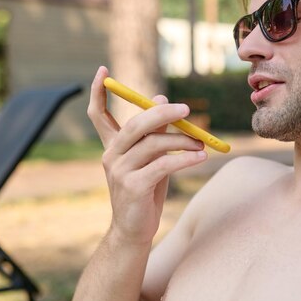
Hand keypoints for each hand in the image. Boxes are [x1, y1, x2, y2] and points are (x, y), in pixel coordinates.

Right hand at [87, 66, 207, 245]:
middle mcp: (111, 155)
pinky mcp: (133, 186)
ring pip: (154, 144)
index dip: (98, 92)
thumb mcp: (150, 158)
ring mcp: (119, 171)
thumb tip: (162, 98)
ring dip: (183, 140)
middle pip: (135, 124)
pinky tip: (200, 157)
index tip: (102, 70)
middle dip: (162, 113)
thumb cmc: (146, 190)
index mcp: (112, 146)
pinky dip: (185, 159)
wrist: (134, 230)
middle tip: (186, 109)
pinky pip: (164, 165)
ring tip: (202, 142)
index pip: (98, 114)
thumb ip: (154, 132)